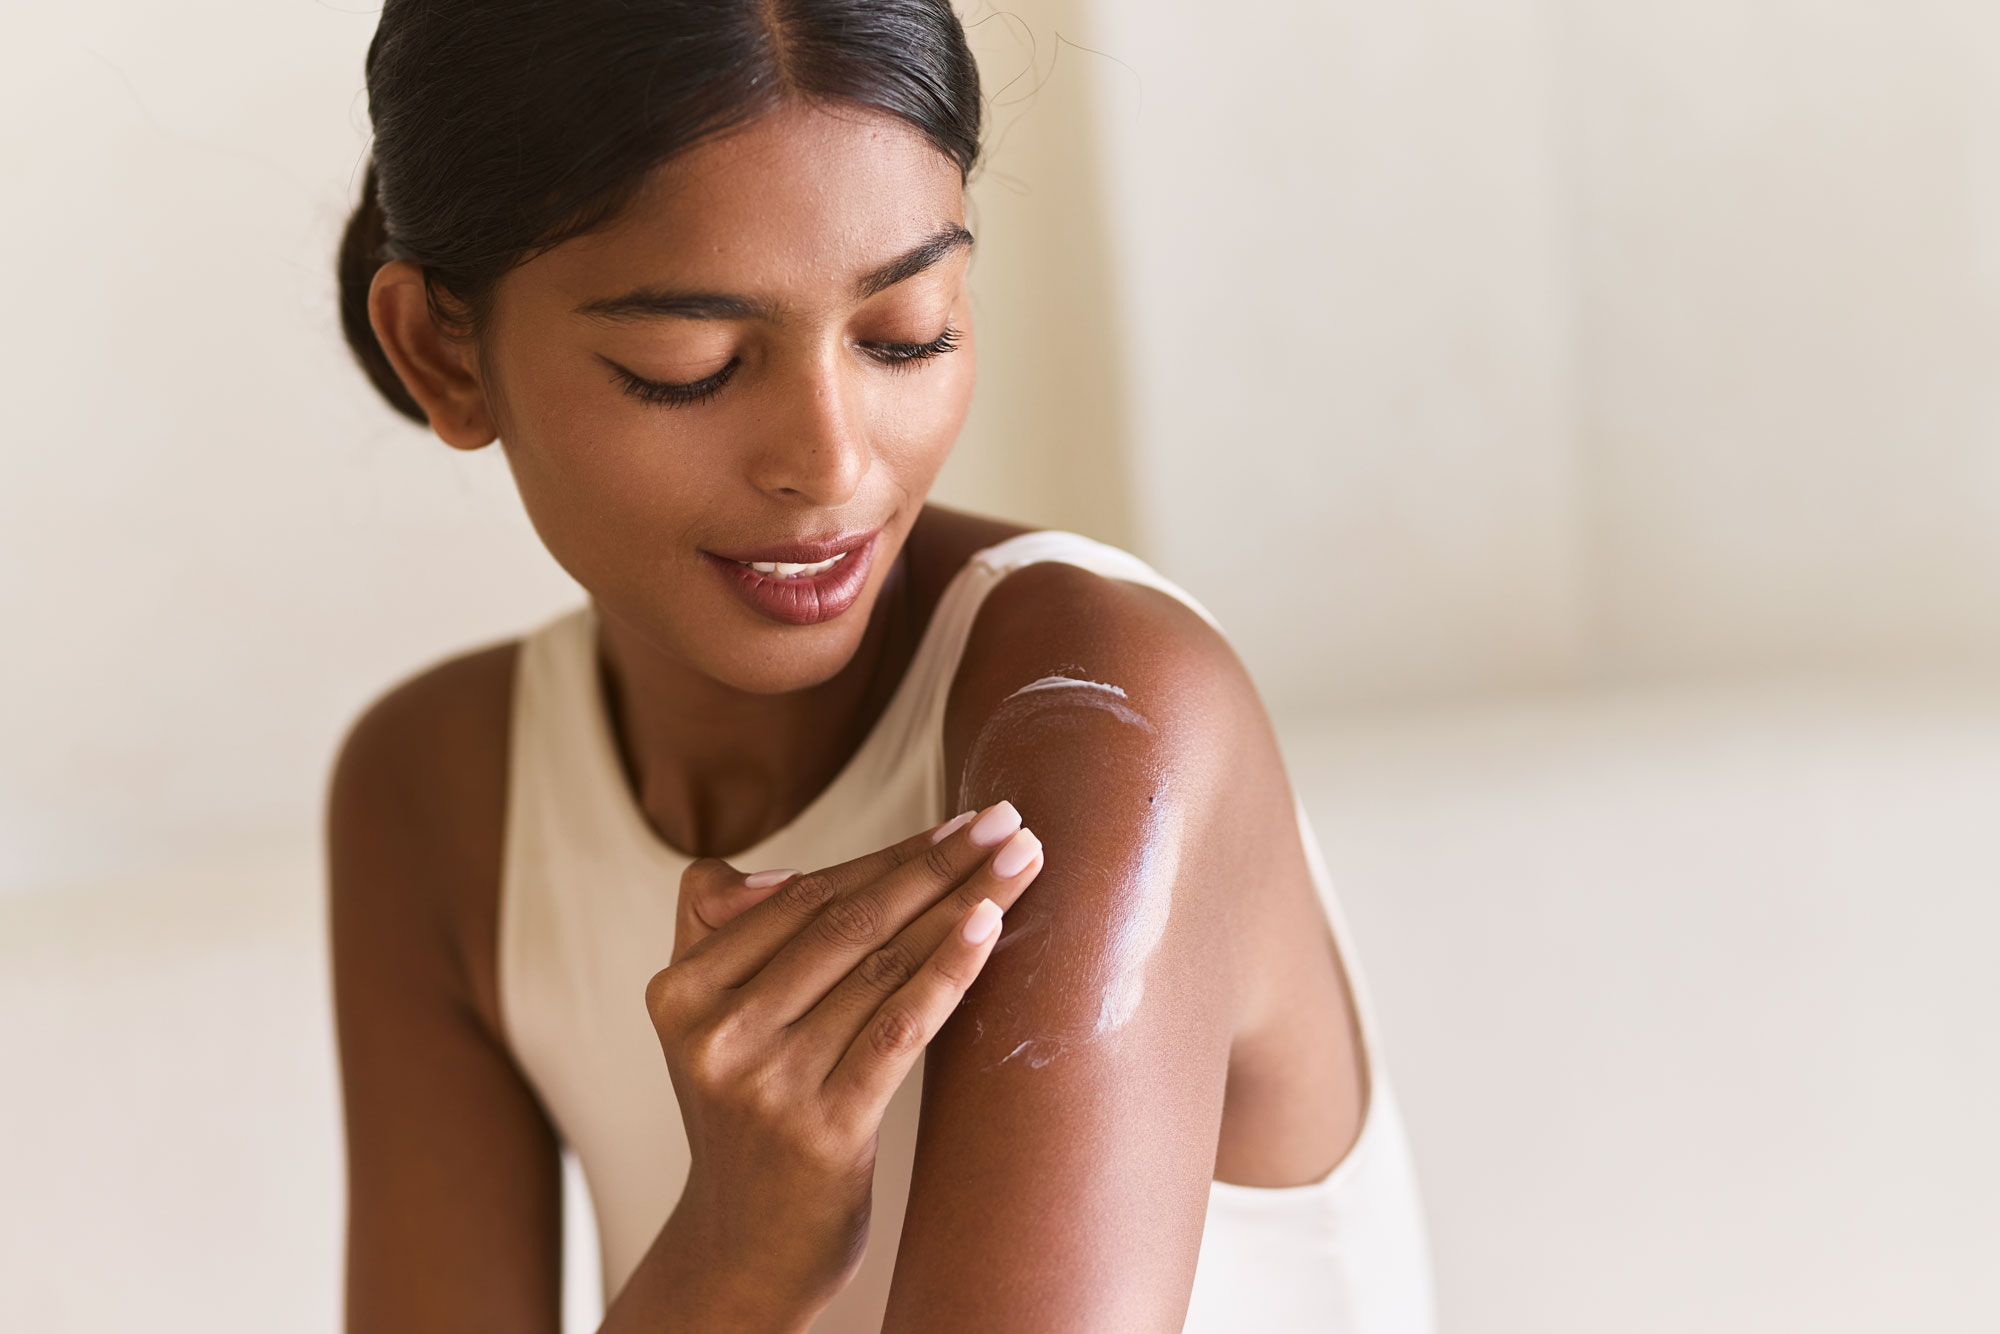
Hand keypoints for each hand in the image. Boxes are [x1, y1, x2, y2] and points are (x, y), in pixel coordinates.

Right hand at [643, 801, 1044, 1319]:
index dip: (890, 855)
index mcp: (680, 990)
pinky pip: (899, 1027)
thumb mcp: (706, 1025)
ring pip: (882, 965)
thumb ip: (723, 935)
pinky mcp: (824, 1129)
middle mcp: (715, 1031)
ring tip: (1023, 860)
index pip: (805, 897)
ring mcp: (766, 1082)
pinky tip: (991, 924)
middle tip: (1007, 820)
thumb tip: (781, 871)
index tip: (958, 823)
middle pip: (848, 922)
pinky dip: (949, 968)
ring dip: (964, 901)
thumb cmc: (748, 1116)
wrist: (745, 1250)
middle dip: (938, 863)